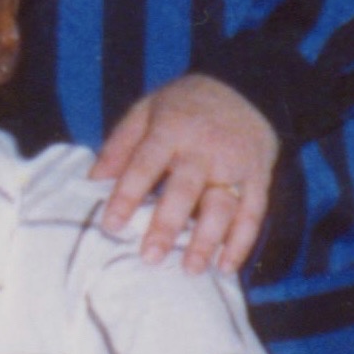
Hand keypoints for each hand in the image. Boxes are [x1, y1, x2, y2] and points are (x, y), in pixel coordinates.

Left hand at [90, 75, 276, 272]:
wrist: (246, 84)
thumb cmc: (183, 105)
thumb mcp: (146, 109)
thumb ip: (120, 144)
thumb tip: (93, 179)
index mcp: (172, 129)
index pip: (145, 164)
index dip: (127, 195)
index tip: (110, 225)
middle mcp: (205, 148)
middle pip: (186, 189)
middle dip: (168, 224)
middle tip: (150, 257)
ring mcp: (236, 163)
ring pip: (223, 205)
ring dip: (208, 240)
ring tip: (191, 269)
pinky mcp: (259, 175)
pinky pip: (254, 212)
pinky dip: (242, 241)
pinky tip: (226, 266)